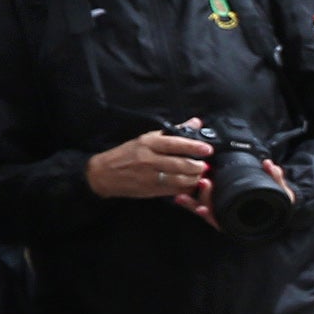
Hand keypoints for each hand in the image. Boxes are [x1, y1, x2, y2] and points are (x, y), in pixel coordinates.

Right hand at [87, 129, 215, 212]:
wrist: (104, 174)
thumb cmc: (127, 153)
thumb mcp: (146, 138)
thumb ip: (173, 132)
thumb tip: (195, 123)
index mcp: (148, 143)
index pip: (175, 143)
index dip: (194, 146)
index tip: (208, 149)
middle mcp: (149, 159)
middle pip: (180, 163)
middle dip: (197, 166)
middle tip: (205, 165)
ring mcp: (150, 176)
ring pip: (179, 179)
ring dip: (193, 178)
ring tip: (199, 175)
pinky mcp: (151, 190)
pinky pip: (173, 190)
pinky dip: (185, 188)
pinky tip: (190, 184)